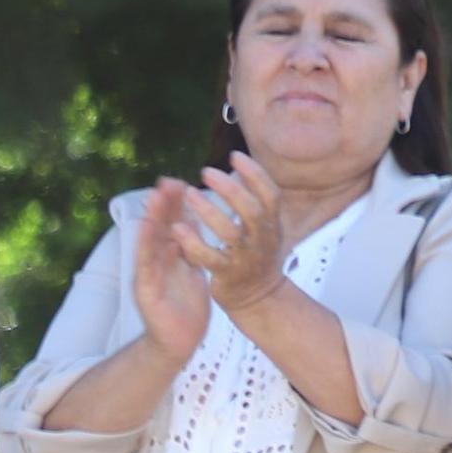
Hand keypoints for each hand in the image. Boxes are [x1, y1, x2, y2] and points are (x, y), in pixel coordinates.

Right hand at [130, 182, 215, 362]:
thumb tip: (193, 223)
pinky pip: (147, 265)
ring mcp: (150, 275)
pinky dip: (146, 245)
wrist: (178, 343)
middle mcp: (158, 263)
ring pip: (150, 243)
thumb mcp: (191, 273)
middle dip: (164, 205)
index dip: (176, 205)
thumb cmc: (186, 308)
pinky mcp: (146, 290)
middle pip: (161, 229)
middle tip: (166, 180)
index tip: (180, 181)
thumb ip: (190, 249)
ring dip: (151, 219)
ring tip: (154, 197)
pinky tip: (148, 228)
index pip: (174, 226)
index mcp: (172, 258)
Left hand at [170, 154, 294, 314]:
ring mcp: (245, 258)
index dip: (255, 174)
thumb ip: (255, 201)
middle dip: (230, 189)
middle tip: (206, 172)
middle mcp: (262, 240)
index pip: (271, 195)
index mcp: (273, 225)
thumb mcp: (265, 227)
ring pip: (229, 233)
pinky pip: (209, 257)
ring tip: (189, 195)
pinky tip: (178, 227)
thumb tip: (239, 168)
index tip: (234, 156)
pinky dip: (193, 242)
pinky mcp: (226, 274)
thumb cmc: (257, 254)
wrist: (259, 296)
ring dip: (208, 211)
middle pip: (252, 211)